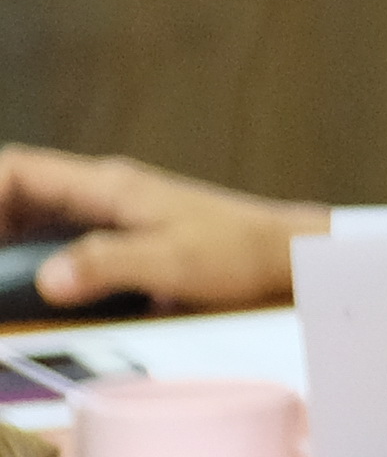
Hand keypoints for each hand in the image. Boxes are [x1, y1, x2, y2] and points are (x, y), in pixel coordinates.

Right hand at [0, 148, 323, 312]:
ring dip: (12, 240)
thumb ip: (109, 265)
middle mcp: (103, 193)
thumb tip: (50, 280)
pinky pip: (64, 238)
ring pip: (39, 216)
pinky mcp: (126, 237)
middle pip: (20, 193)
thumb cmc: (241, 252)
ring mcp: (113, 214)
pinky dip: (38, 256)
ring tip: (6, 282)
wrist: (288, 256)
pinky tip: (36, 286)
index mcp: (106, 186)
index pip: (20, 170)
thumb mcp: (172, 261)